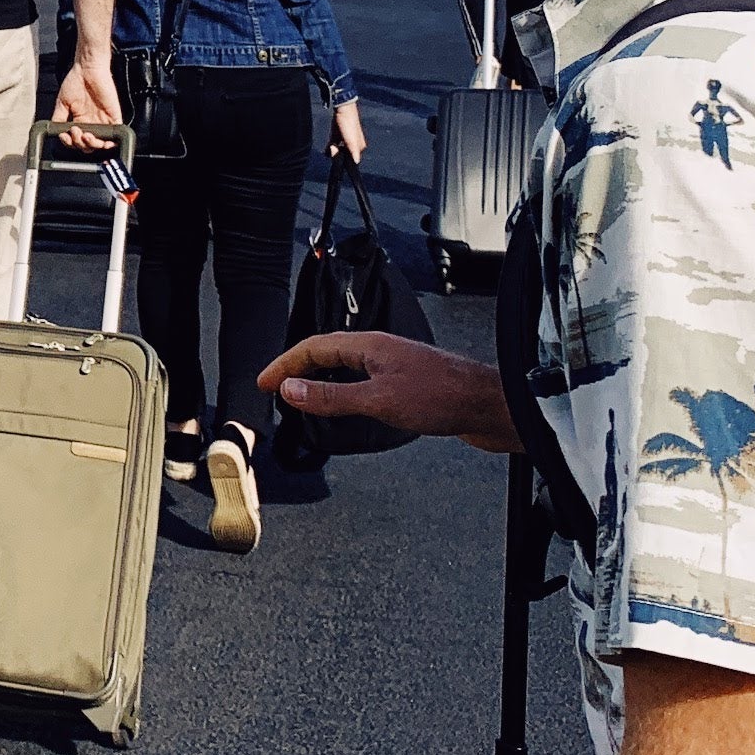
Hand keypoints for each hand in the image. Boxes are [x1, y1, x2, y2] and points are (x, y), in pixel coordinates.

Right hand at [50, 57, 121, 148]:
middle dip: (80, 143)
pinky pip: (115, 134)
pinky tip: (104, 142)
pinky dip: (111, 142)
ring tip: (86, 136)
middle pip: (88, 145)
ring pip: (100, 143)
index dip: (70, 142)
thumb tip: (56, 131)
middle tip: (75, 132)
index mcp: (79, 120)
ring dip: (92, 145)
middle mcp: (91, 122)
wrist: (88, 68)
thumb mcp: (62, 102)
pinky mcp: (114, 116)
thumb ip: (58, 117)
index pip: (76, 140)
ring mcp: (103, 120)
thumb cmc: (75, 80)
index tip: (64, 136)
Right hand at [261, 332, 515, 451]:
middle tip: (276, 390)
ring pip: (346, 368)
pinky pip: (364, 383)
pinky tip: (348, 408)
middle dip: (297, 370)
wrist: (490, 406)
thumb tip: (291, 390)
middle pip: (327, 353)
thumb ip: (332, 396)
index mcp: (369, 345)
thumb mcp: (378, 400)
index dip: (283, 364)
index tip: (263, 381)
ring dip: (320, 381)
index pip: (312, 347)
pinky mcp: (409, 385)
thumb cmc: (445, 396)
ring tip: (303, 399)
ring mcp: (395, 367)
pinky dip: (344, 393)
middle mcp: (380, 351)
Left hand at [328, 98, 365, 162]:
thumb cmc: (349, 124)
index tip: (338, 154)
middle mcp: (353, 144)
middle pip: (343, 156)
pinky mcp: (337, 135)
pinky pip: (333, 146)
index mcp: (359, 146)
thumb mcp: (352, 141)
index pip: (352, 160)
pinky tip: (326, 150)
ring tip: (332, 145)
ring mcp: (344, 140)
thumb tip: (356, 162)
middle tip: (334, 147)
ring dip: (333, 151)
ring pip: (337, 151)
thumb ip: (354, 152)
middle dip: (337, 154)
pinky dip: (329, 149)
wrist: (342, 109)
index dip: (344, 160)